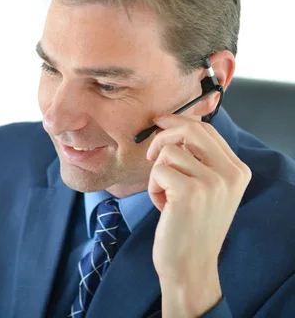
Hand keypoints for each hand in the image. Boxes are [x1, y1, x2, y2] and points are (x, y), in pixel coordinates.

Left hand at [146, 114, 250, 315]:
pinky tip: (163, 207)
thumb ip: (200, 161)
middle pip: (191, 129)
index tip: (160, 123)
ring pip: (168, 152)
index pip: (207, 130)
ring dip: (157, 173)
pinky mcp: (189, 191)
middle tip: (150, 152)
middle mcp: (230, 174)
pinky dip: (153, 188)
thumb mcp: (208, 190)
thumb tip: (173, 127)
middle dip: (163, 134)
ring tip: (166, 196)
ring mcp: (212, 182)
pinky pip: (157, 171)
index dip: (179, 122)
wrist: (190, 265)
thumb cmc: (191, 226)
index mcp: (237, 171)